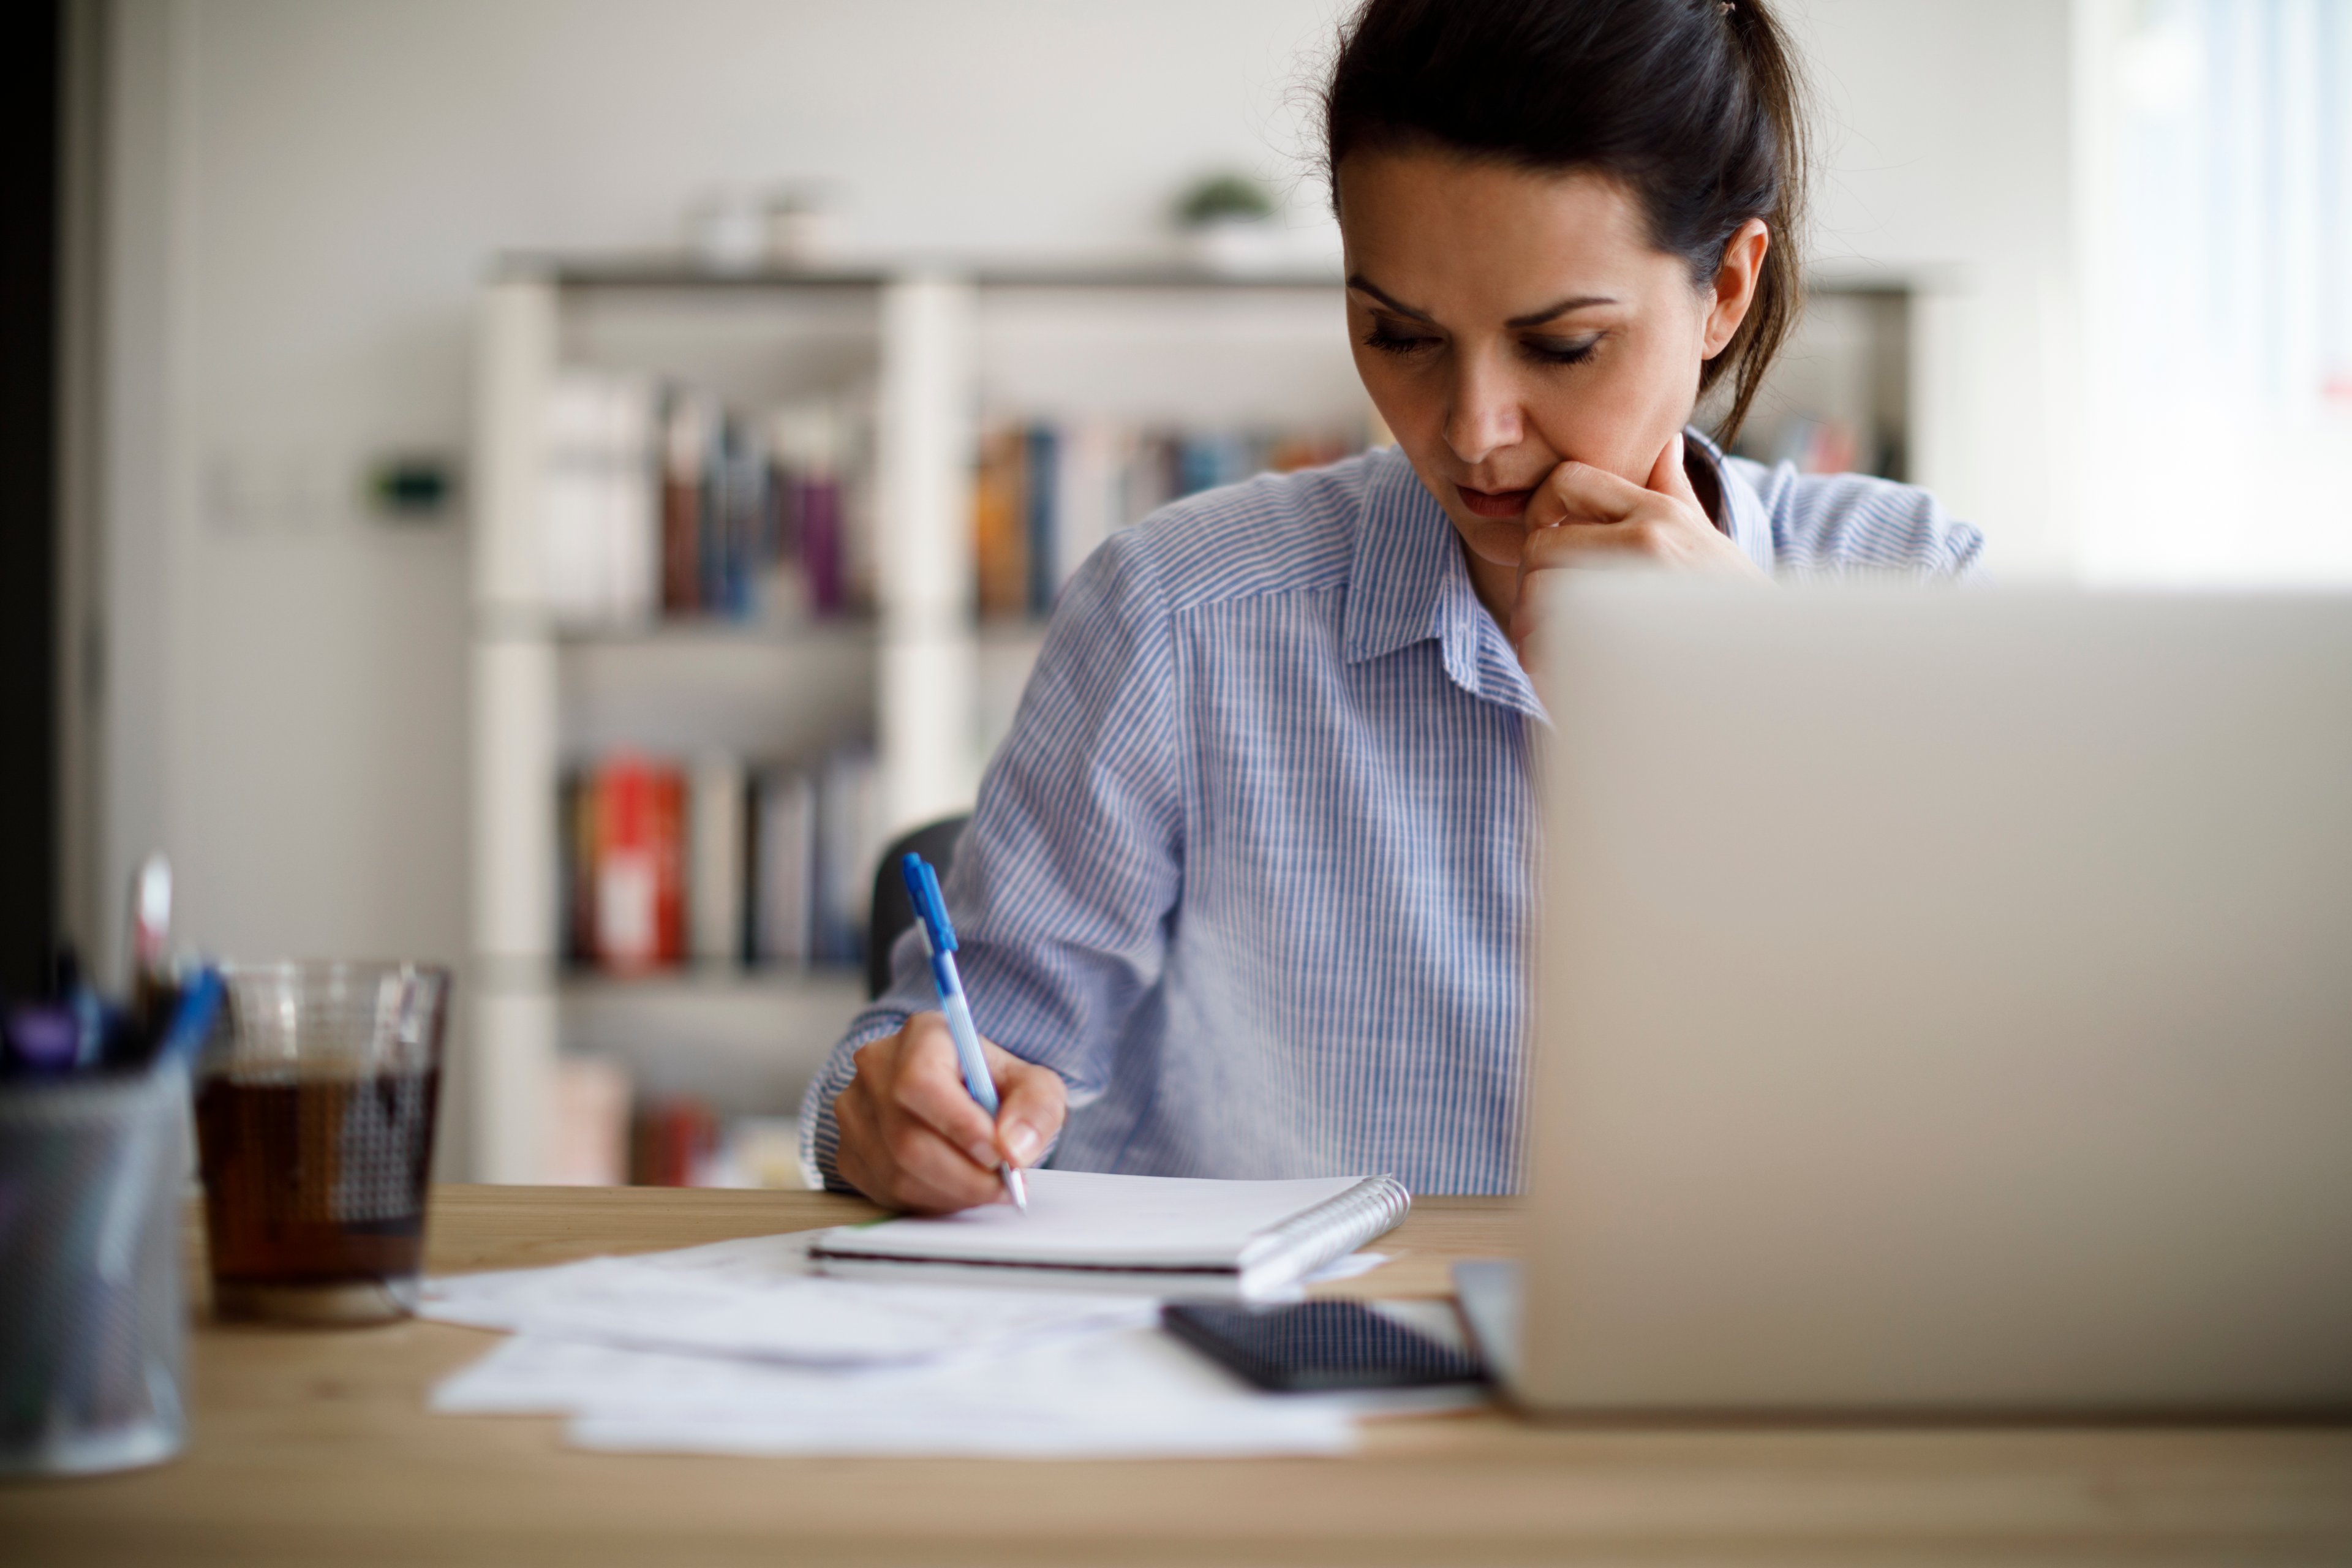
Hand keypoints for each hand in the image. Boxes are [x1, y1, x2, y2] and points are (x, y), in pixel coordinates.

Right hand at [832, 1012, 1066, 1213]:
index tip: (998, 1154)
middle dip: (965, 1175)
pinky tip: (956, 1189)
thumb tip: (1015, 1147)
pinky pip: (884, 1192)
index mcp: (922, 1035)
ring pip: (896, 1172)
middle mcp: (876, 1066)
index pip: (921, 1082)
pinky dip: (929, 1202)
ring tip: (986, 1188)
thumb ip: (1036, 1108)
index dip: (959, 1126)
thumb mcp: (1033, 1085)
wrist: (960, 1096)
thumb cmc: (993, 1086)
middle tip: (1004, 1186)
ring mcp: (855, 1110)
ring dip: (951, 1193)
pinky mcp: (848, 1151)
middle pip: (907, 1138)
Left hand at [1509, 433, 1763, 666]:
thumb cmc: (1735, 604)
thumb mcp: (1709, 539)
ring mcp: (1635, 591)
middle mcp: (1647, 541)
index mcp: (1660, 513)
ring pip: (1536, 593)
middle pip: (1538, 544)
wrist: (1773, 668)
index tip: (1547, 545)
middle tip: (1538, 611)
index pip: (1565, 480)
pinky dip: (1542, 661)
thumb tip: (1666, 442)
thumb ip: (1674, 490)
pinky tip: (1561, 675)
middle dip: (1529, 580)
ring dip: (1528, 625)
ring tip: (1546, 649)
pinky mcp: (1623, 644)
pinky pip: (1548, 641)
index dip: (1539, 510)